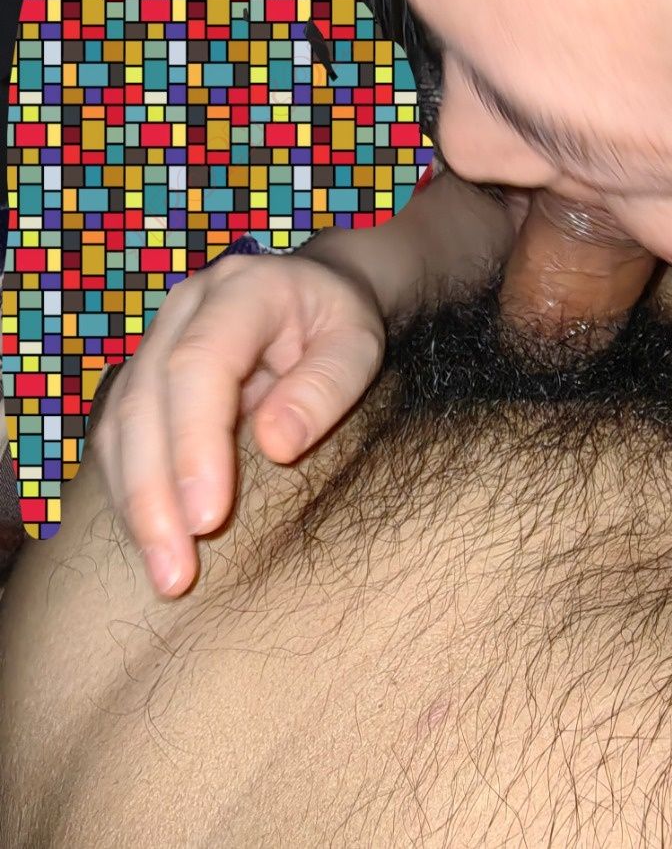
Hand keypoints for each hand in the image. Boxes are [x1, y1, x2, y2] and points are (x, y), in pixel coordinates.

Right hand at [94, 254, 384, 596]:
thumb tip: (276, 445)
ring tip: (163, 572)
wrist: (315, 294)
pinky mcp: (147, 375)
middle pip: (145, 400)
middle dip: (153, 492)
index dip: (195, 442)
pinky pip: (121, 434)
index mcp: (242, 290)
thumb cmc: (341, 323)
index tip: (206, 518)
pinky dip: (131, 490)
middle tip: (175, 571)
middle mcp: (185, 310)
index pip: (199, 363)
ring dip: (135, 503)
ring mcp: (158, 339)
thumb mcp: (359, 346)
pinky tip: (150, 538)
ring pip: (120, 422)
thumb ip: (326, 386)